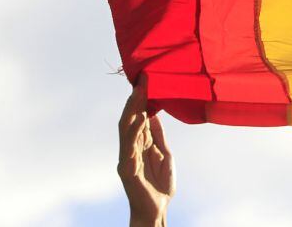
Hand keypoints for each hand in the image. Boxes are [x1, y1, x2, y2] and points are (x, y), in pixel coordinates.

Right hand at [118, 76, 174, 226]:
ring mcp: (127, 158)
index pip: (138, 118)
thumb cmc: (160, 184)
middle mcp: (130, 148)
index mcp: (140, 144)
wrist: (158, 209)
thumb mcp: (164, 154)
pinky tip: (140, 119)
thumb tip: (154, 114)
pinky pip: (129, 147)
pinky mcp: (127, 169)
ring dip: (133, 110)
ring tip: (139, 93)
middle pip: (130, 120)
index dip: (141, 101)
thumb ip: (158, 135)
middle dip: (136, 101)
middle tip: (142, 81)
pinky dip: (134, 132)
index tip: (147, 82)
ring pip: (126, 129)